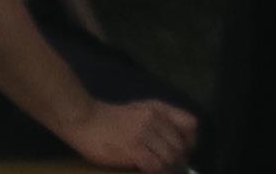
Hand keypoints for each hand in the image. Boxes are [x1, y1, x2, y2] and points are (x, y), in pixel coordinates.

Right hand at [61, 97, 194, 173]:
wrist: (85, 120)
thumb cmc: (111, 118)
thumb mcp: (139, 110)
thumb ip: (159, 121)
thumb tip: (177, 143)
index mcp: (158, 109)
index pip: (190, 124)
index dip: (190, 142)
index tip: (184, 152)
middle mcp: (154, 119)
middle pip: (181, 146)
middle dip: (180, 161)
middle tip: (173, 169)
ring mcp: (144, 134)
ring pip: (170, 157)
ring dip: (169, 169)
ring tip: (163, 172)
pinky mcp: (133, 149)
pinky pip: (155, 166)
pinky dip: (158, 173)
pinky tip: (152, 172)